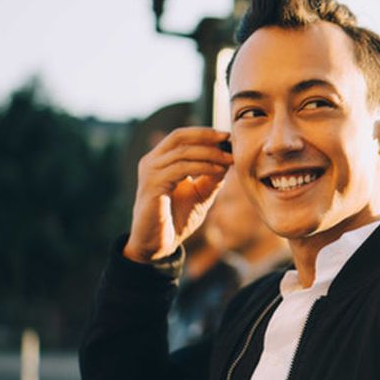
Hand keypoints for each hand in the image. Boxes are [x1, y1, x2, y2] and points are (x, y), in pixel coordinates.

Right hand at [123, 127, 234, 263]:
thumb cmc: (176, 219)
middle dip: (206, 136)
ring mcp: (150, 173)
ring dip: (210, 154)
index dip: (204, 133)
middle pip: (179, 137)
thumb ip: (211, 177)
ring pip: (182, 152)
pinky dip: (202, 167)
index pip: (181, 136)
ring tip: (229, 160)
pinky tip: (218, 171)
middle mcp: (151, 162)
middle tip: (228, 140)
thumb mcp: (200, 195)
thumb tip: (228, 159)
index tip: (227, 137)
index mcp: (160, 161)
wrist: (157, 246)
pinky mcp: (152, 186)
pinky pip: (181, 169)